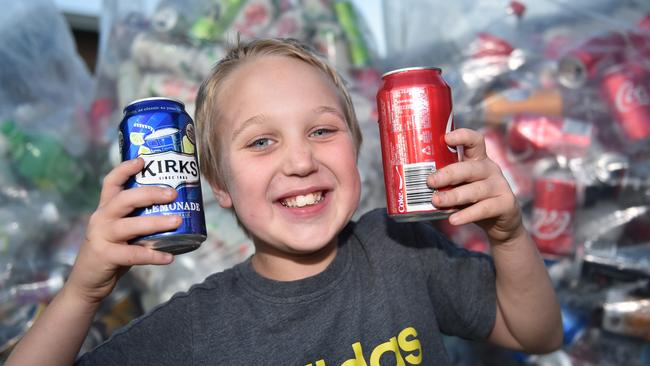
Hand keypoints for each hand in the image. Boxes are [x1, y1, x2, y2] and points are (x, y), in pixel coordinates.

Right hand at [66, 158, 179, 303]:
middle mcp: (101, 218)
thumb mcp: (121, 232)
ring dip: (156, 222)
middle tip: (173, 194)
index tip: (143, 160)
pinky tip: (169, 257)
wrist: (87, 283)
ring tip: (178, 221)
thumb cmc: (111, 252)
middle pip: (124, 199)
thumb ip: (139, 220)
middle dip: (150, 193)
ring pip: (130, 225)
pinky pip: (133, 254)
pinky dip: (153, 255)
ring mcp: (101, 237)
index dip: (125, 169)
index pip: (111, 183)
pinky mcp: (105, 256)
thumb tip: (174, 211)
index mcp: (105, 209)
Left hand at [427, 128, 524, 243]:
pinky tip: (453, 219)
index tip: (446, 138)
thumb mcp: (460, 186)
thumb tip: (411, 184)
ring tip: (436, 201)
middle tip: (430, 181)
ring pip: (476, 190)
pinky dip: (467, 214)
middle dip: (449, 174)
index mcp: (478, 160)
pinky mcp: (506, 204)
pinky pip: (484, 209)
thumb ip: (444, 183)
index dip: (463, 136)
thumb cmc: (473, 200)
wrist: (500, 223)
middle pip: (470, 168)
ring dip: (454, 196)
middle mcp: (490, 169)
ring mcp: (500, 186)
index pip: (475, 141)